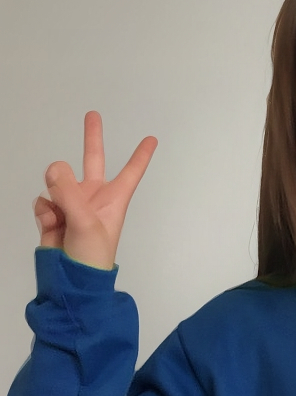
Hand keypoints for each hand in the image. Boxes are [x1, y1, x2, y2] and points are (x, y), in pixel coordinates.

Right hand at [32, 111, 157, 269]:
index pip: (130, 172)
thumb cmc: (91, 257)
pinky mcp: (54, 213)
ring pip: (56, 181)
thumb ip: (69, 192)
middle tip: (93, 115)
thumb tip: (53, 169)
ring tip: (61, 218)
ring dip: (54, 195)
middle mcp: (94, 197)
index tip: (152, 139)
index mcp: (113, 199)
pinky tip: (51, 226)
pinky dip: (44, 211)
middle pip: (93, 160)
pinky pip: (43, 199)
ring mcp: (73, 204)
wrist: (70, 280)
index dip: (140, 155)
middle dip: (92, 138)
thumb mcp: (85, 222)